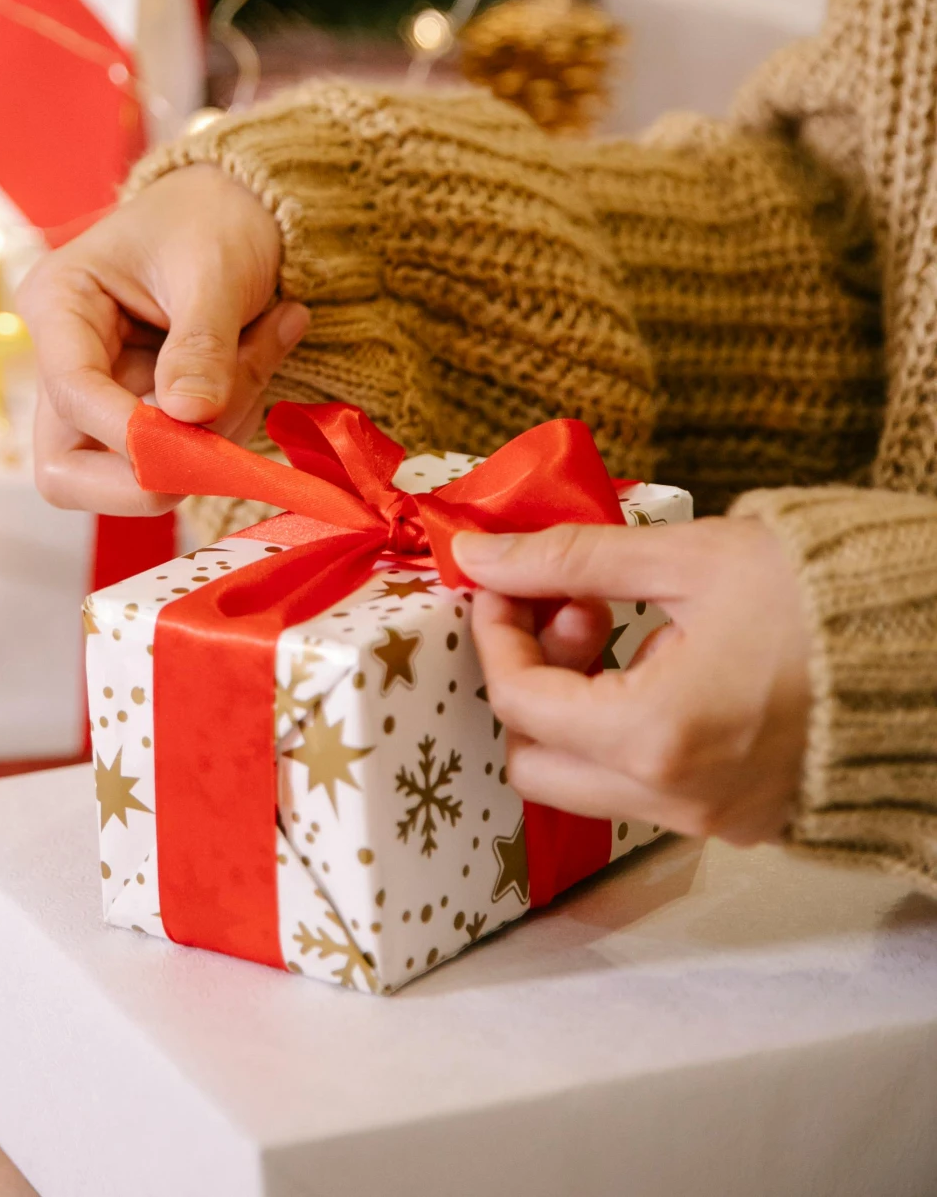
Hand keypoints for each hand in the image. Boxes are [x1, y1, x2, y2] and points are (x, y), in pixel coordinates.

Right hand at [18, 164, 307, 516]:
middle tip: (222, 436)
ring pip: (132, 468)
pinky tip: (263, 349)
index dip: (128, 430)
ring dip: (212, 434)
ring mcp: (106, 391)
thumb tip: (190, 418)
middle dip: (148, 469)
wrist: (237, 200)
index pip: (71, 393)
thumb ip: (202, 343)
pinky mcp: (147, 408)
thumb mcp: (214, 267)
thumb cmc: (213, 215)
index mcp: (59, 304)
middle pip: (66, 467)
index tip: (198, 431)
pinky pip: (182, 450)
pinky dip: (231, 419)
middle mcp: (66, 358)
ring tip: (268, 341)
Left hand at [453, 517, 810, 846]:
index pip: (520, 701)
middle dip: (531, 682)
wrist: (920, 640)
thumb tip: (483, 556)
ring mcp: (713, 818)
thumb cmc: (811, 593)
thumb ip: (569, 560)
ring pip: (590, 782)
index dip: (498, 633)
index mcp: (656, 735)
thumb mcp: (682, 557)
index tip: (509, 582)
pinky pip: (648, 791)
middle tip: (575, 612)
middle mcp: (678, 798)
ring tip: (630, 630)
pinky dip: (628, 733)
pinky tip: (667, 665)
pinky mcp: (741, 819)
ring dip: (580, 707)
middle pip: (536, 765)